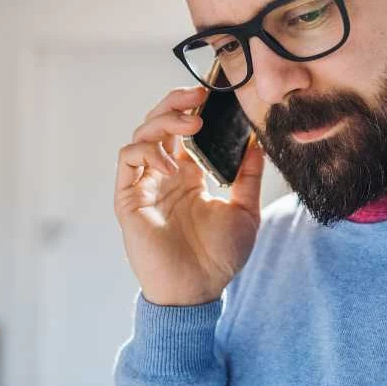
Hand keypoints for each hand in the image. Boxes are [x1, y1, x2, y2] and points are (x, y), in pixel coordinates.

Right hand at [114, 86, 265, 305]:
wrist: (198, 291)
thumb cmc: (220, 257)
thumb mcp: (246, 211)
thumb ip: (248, 176)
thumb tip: (258, 141)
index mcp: (189, 176)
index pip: (183, 130)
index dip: (193, 107)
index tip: (213, 93)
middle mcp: (164, 175)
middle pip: (159, 123)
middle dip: (175, 102)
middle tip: (199, 94)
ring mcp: (145, 184)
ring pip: (142, 134)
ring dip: (164, 121)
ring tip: (192, 124)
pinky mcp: (128, 198)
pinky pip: (129, 160)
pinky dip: (148, 151)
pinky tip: (173, 165)